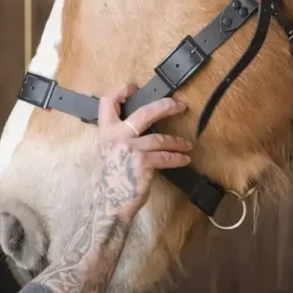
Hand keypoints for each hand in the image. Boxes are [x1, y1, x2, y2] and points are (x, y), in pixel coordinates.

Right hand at [95, 84, 192, 222]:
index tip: (133, 87)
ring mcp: (130, 149)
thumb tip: (140, 128)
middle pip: (144, 113)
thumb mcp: (108, 153)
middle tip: (179, 106)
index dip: (120, 91)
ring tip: (186, 145)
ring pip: (160, 138)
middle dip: (165, 107)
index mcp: (106, 132)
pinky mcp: (143, 163)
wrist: (109, 204)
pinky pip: (165, 156)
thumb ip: (119, 138)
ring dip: (177, 142)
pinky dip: (177, 158)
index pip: (107, 102)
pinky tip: (184, 159)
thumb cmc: (111, 181)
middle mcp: (116, 137)